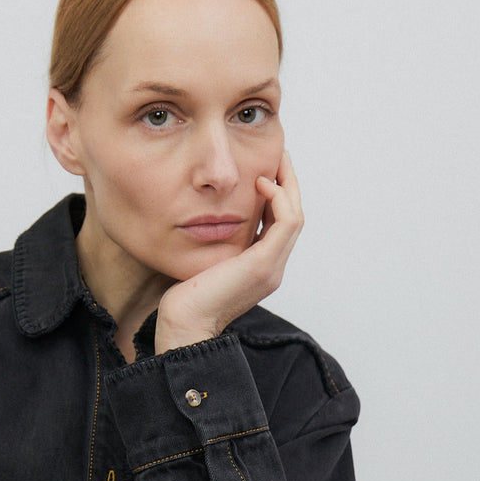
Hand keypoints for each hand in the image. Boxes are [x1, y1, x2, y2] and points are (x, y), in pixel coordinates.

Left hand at [154, 151, 303, 353]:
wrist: (184, 325)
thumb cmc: (184, 298)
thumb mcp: (203, 261)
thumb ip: (214, 242)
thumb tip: (204, 217)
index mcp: (260, 267)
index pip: (280, 224)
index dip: (277, 194)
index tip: (265, 169)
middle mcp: (272, 268)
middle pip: (293, 216)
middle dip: (288, 182)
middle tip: (278, 154)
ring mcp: (271, 268)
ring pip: (295, 216)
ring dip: (288, 184)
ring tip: (275, 160)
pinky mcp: (263, 264)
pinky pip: (286, 222)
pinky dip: (279, 198)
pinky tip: (261, 183)